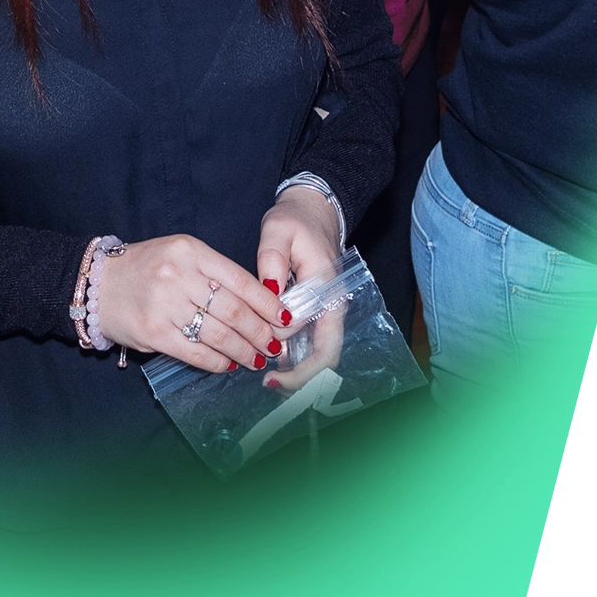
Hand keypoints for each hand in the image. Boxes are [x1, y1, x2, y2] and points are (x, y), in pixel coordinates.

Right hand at [94, 234, 288, 373]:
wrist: (95, 282)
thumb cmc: (144, 269)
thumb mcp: (180, 255)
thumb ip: (213, 274)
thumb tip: (256, 304)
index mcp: (190, 251)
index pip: (240, 280)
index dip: (267, 303)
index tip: (284, 318)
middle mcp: (178, 275)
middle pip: (233, 310)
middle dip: (260, 332)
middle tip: (274, 344)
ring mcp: (164, 304)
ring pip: (218, 334)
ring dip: (244, 350)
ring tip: (257, 358)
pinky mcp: (153, 332)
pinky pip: (196, 351)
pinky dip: (218, 361)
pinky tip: (229, 364)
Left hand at [256, 185, 345, 395]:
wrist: (313, 210)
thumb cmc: (296, 219)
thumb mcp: (279, 229)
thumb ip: (271, 259)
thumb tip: (269, 293)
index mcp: (327, 288)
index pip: (315, 335)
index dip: (291, 353)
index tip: (264, 362)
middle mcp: (332, 306)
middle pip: (326, 356)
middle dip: (300, 377)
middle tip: (268, 385)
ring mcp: (326, 311)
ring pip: (320, 354)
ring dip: (298, 372)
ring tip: (267, 381)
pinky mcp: (316, 312)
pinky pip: (311, 344)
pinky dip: (294, 358)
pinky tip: (271, 363)